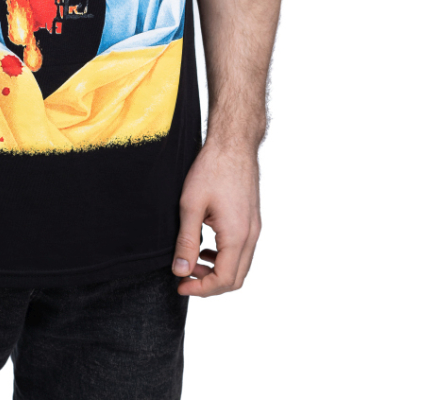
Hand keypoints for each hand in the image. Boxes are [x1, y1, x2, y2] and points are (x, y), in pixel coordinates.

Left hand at [172, 143, 260, 296]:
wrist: (233, 144)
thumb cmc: (212, 169)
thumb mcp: (190, 206)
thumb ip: (186, 241)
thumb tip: (180, 270)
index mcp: (237, 236)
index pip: (223, 280)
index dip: (200, 289)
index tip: (179, 285)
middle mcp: (251, 236)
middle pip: (235, 279)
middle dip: (209, 285)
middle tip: (184, 277)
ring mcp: (254, 228)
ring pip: (240, 266)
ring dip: (216, 271)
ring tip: (192, 261)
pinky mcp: (252, 220)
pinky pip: (242, 251)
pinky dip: (224, 257)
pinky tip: (205, 246)